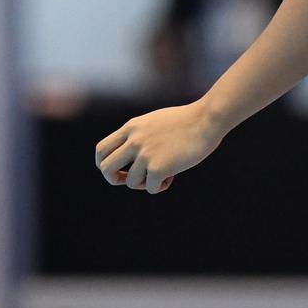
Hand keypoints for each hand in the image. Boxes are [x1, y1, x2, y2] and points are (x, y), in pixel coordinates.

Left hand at [95, 99, 224, 194]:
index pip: (102, 149)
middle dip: (114, 179)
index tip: (117, 170)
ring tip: (161, 173)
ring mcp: (145, 153)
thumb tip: (132, 159)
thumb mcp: (154, 123)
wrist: (206, 120)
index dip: (103, 164)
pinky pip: (150, 188)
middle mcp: (134, 140)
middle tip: (128, 180)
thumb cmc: (185, 121)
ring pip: (130, 182)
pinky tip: (172, 175)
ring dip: (144, 183)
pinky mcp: (158, 167)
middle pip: (105, 168)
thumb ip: (140, 136)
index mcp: (131, 127)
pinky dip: (160, 186)